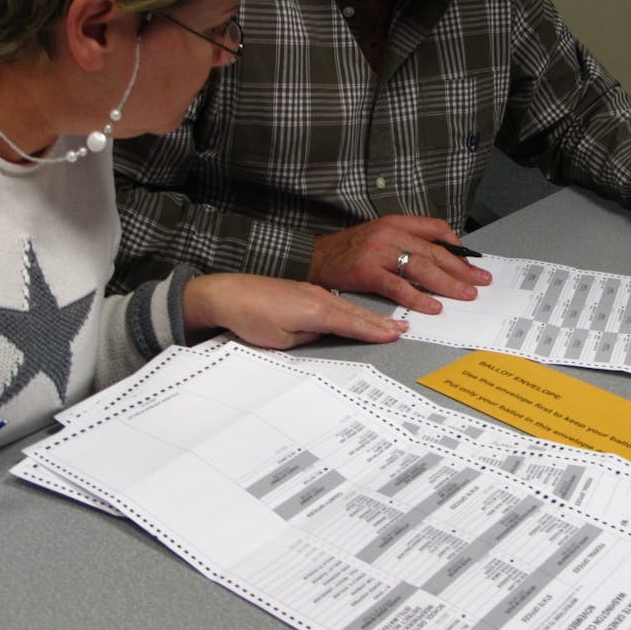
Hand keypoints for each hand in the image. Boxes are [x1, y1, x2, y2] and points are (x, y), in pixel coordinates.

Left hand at [183, 273, 408, 348]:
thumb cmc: (249, 318)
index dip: (375, 332)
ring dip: (369, 315)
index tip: (396, 336)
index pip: (353, 323)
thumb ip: (309, 337)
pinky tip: (358, 312)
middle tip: (405, 329)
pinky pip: (336, 301)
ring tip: (390, 322)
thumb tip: (325, 334)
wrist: (225, 294)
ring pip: (347, 305)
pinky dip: (353, 308)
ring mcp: (311, 290)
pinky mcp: (303, 290)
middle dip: (381, 322)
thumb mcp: (282, 340)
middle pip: (356, 313)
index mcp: (315, 310)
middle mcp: (318, 296)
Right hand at [307, 215, 491, 314]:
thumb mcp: (379, 236)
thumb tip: (438, 259)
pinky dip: (419, 298)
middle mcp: (389, 233)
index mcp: (395, 222)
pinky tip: (433, 307)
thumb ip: (406, 242)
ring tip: (465, 295)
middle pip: (434, 251)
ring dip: (448, 284)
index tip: (471, 262)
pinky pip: (399, 286)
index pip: (436, 229)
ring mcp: (378, 251)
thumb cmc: (347, 250)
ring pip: (422, 268)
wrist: (313, 257)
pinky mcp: (367, 271)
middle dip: (461, 269)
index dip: (457, 246)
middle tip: (479, 282)